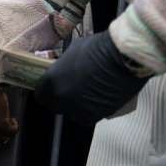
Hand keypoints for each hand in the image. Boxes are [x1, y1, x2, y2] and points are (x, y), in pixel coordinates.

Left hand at [34, 31, 149, 126]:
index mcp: (52, 82)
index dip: (47, 91)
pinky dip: (91, 108)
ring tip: (88, 92)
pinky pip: (87, 115)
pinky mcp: (94, 116)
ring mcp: (77, 110)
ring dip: (77, 105)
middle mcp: (61, 99)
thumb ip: (63, 65)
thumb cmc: (99, 48)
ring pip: (71, 112)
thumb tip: (62, 68)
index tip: (53, 87)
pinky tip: (98, 97)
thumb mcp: (73, 50)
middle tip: (72, 88)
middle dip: (61, 98)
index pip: (41, 94)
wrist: (124, 58)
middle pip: (55, 105)